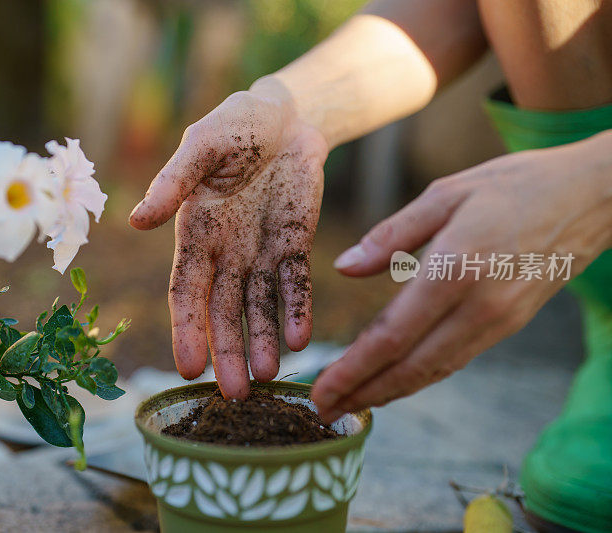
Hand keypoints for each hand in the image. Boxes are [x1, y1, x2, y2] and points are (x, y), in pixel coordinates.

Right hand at [129, 79, 327, 398]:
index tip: (188, 366)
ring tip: (267, 376)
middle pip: (224, 311)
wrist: (285, 116)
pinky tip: (299, 338)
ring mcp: (261, 252)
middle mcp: (225, 253)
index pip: (186, 291)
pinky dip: (297, 310)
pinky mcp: (295, 245)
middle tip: (232, 394)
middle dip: (227, 350)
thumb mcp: (202, 146)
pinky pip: (296, 283)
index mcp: (195, 234)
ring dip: (262, 341)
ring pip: (260, 307)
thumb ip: (173, 182)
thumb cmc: (234, 126)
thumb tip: (137, 221)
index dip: (187, 329)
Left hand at [312, 133, 611, 421]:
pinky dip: (420, 377)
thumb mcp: (446, 193)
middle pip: (409, 366)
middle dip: (362, 393)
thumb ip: (391, 234)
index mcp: (453, 269)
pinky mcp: (508, 324)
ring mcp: (497, 321)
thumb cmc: (512, 185)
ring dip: (388, 393)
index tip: (319, 391)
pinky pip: (454, 359)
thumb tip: (344, 268)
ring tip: (351, 404)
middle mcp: (476, 307)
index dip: (352, 370)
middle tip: (323, 411)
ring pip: (433, 370)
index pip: (391, 336)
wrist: (590, 198)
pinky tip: (396, 381)